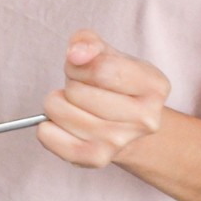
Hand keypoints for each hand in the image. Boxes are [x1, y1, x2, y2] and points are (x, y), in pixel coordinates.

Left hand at [38, 29, 169, 167]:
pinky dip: (46, 128)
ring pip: (60, 112)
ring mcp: (120, 141)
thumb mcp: (107, 54)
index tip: (81, 67)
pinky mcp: (95, 158)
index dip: (78, 65)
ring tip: (75, 106)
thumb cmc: (113, 85)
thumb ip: (89, 42)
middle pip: (77, 92)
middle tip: (82, 90)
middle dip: (70, 84)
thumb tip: (77, 53)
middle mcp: (144, 118)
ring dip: (57, 104)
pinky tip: (60, 123)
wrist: (126, 128)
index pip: (100, 68)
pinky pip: (50, 137)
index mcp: (154, 86)